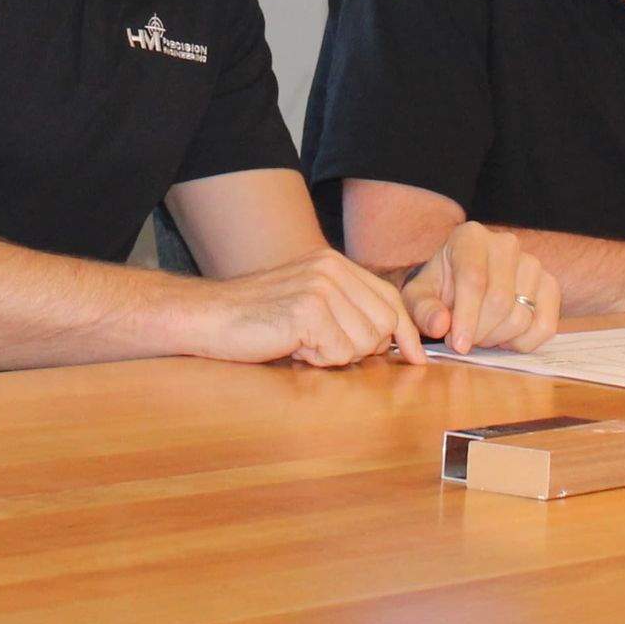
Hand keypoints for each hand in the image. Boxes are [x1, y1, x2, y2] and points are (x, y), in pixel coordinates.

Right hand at [200, 248, 424, 366]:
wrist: (208, 316)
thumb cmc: (256, 317)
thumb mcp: (308, 301)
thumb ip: (346, 309)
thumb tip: (391, 340)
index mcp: (335, 262)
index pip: (390, 298)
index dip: (405, 333)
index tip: (415, 358)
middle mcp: (332, 268)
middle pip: (384, 323)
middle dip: (364, 348)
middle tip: (324, 348)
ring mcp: (320, 287)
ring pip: (364, 342)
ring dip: (336, 356)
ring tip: (303, 344)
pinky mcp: (308, 311)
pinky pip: (339, 353)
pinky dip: (319, 361)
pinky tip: (294, 348)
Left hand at [401, 221, 560, 353]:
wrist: (466, 286)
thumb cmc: (440, 290)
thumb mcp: (419, 297)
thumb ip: (423, 310)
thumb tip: (440, 325)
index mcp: (470, 237)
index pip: (474, 279)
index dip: (466, 317)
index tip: (458, 345)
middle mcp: (505, 243)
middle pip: (500, 301)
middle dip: (480, 332)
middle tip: (464, 342)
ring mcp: (532, 263)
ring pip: (521, 317)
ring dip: (498, 339)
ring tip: (481, 334)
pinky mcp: (550, 285)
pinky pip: (545, 326)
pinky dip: (523, 343)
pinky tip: (504, 338)